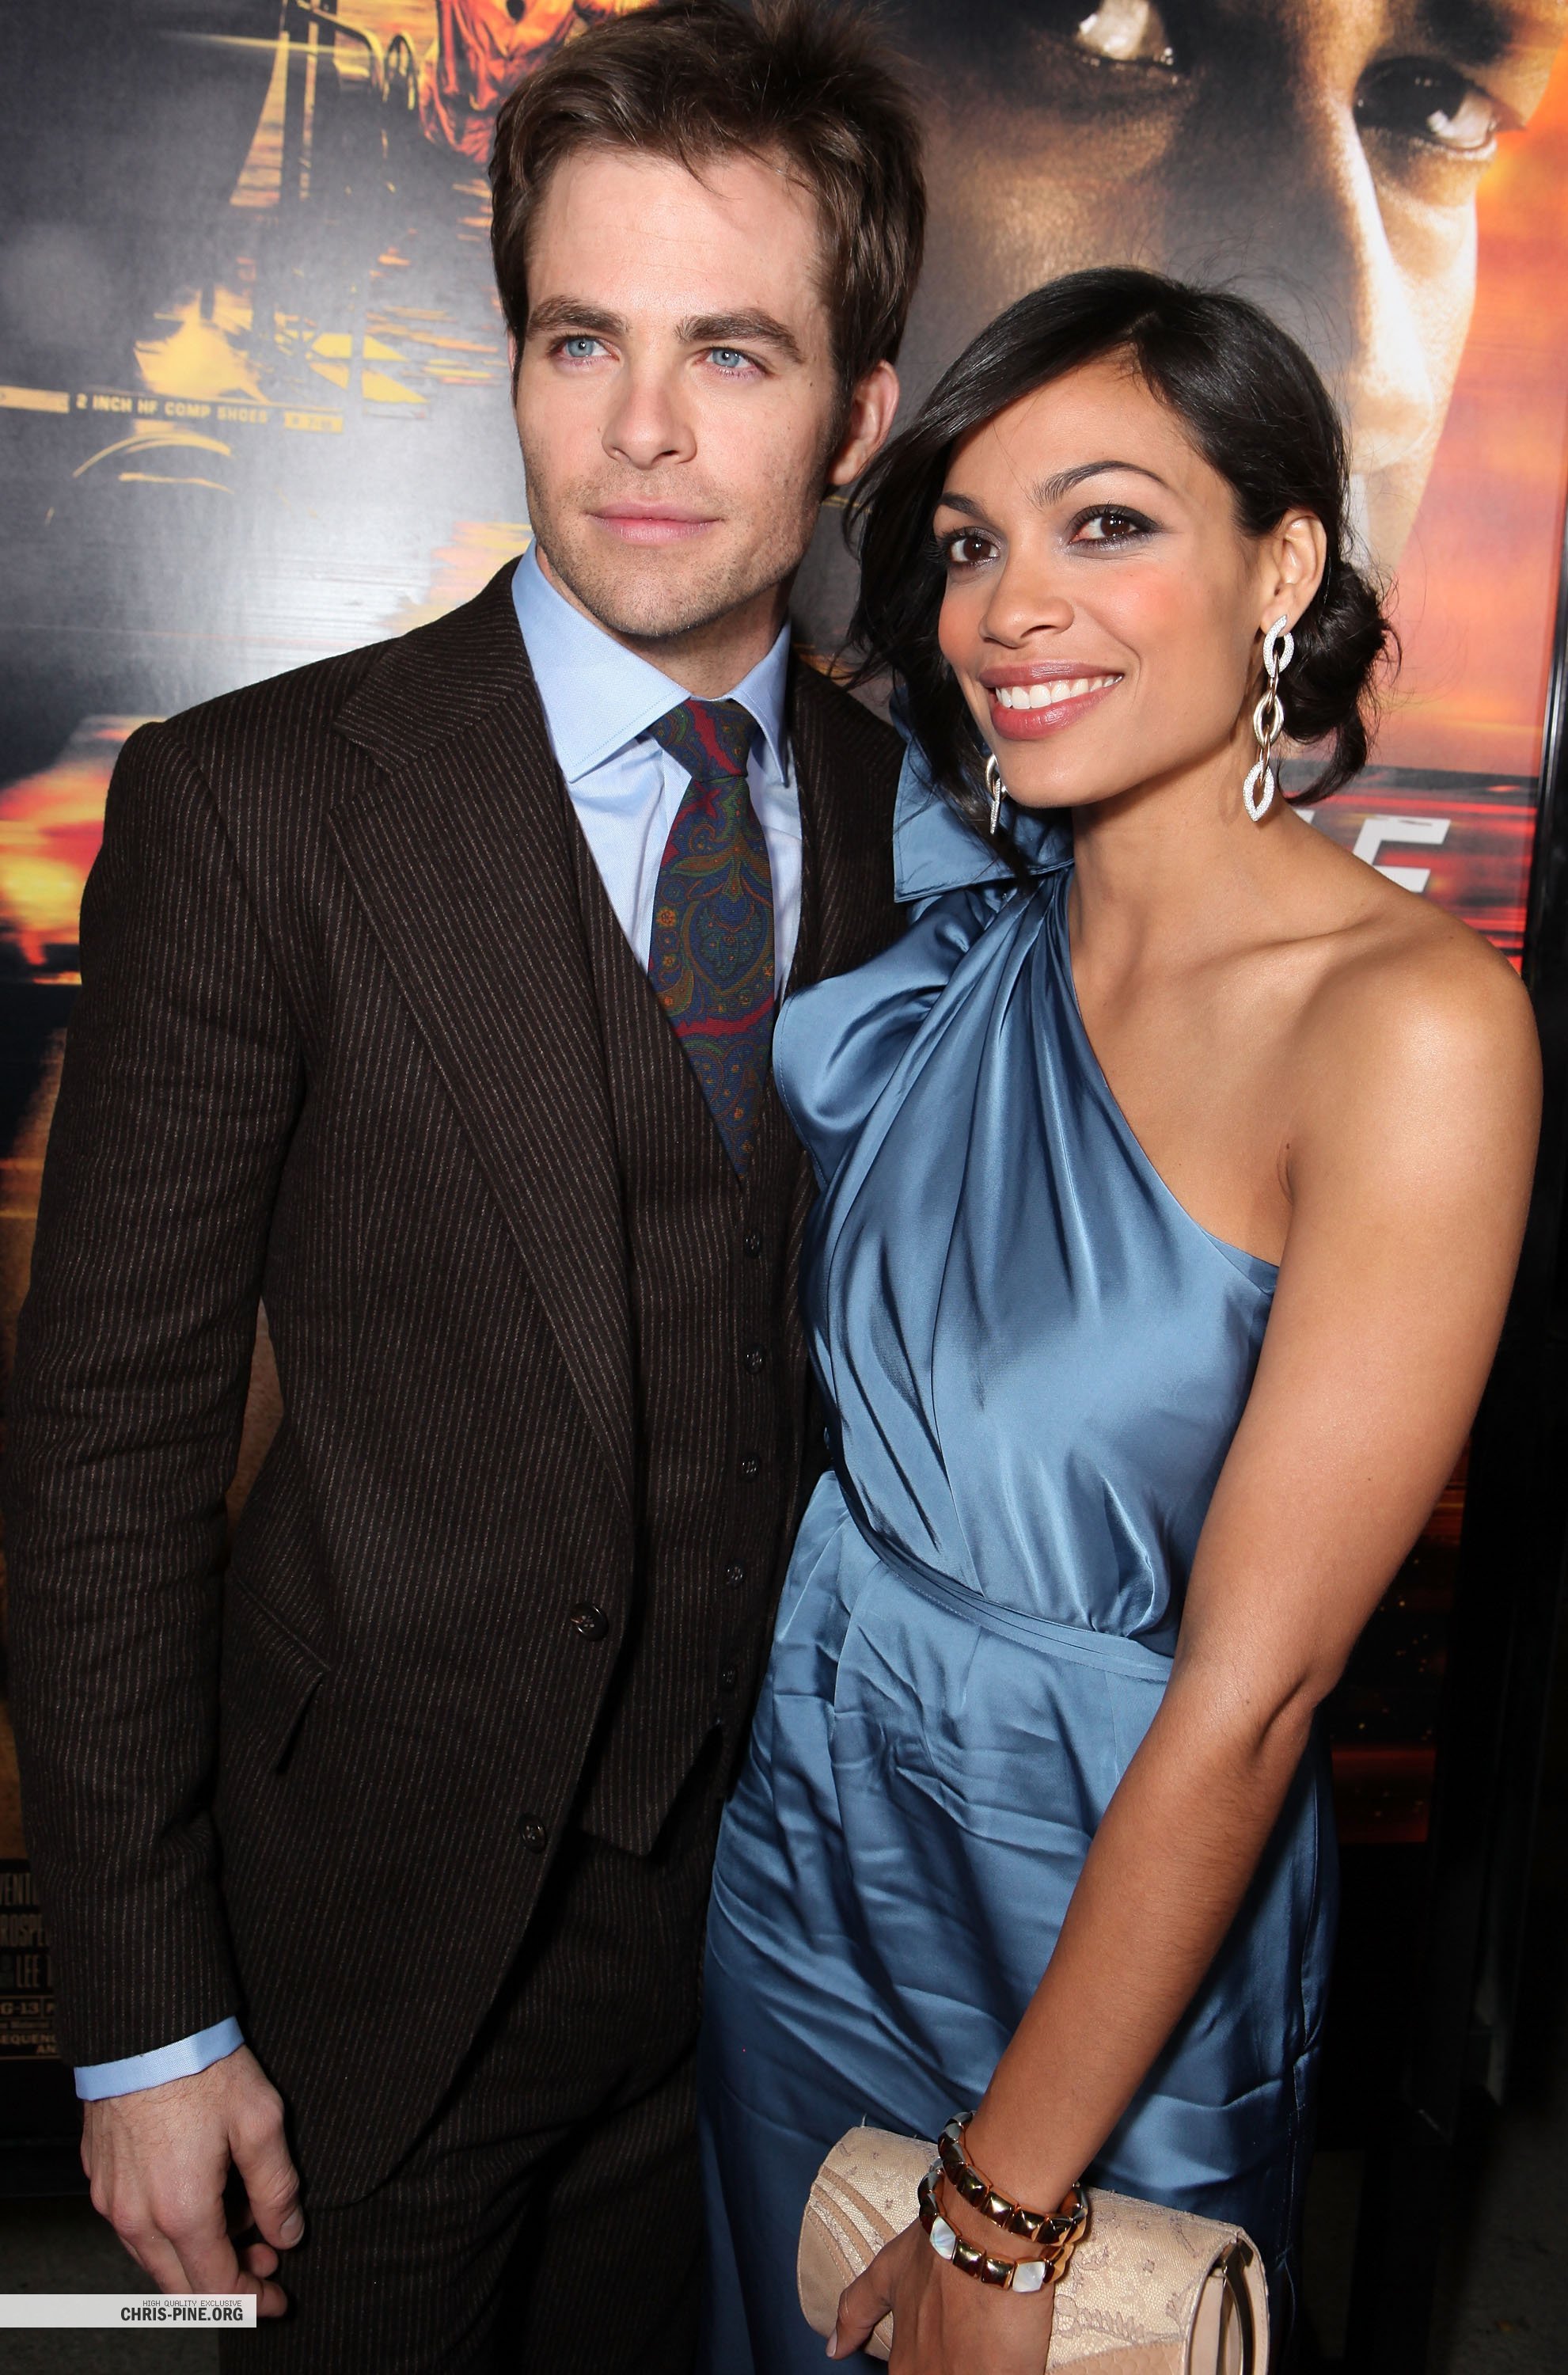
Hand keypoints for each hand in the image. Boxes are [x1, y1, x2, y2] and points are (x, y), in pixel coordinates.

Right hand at [82, 2046, 300, 2313]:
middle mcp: (138, 2217)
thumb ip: (276, 2187)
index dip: (252, 2299)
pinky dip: (170, 2231)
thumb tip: (286, 2233)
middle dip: (228, 2283)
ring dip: (198, 2256)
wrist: (144, 2027)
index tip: (277, 2298)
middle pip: (181, 2285)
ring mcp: (113, 2199)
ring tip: (241, 2223)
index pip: (217, 2286)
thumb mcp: (260, 2122)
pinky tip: (200, 2200)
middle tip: (265, 2262)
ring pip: (155, 2258)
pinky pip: (135, 2226)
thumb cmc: (201, 2066)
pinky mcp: (101, 2176)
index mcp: (181, 2211)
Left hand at [830, 2217, 1055, 2372]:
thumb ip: (858, 2310)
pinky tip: (1016, 2351)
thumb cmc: (937, 2247)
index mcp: (905, 2367)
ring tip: (993, 2337)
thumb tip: (833, 2350)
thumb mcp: (889, 2272)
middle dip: (961, 2363)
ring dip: (983, 2363)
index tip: (954, 2342)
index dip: (939, 2361)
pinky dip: (1014, 2365)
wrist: (987, 2230)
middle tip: (974, 2335)